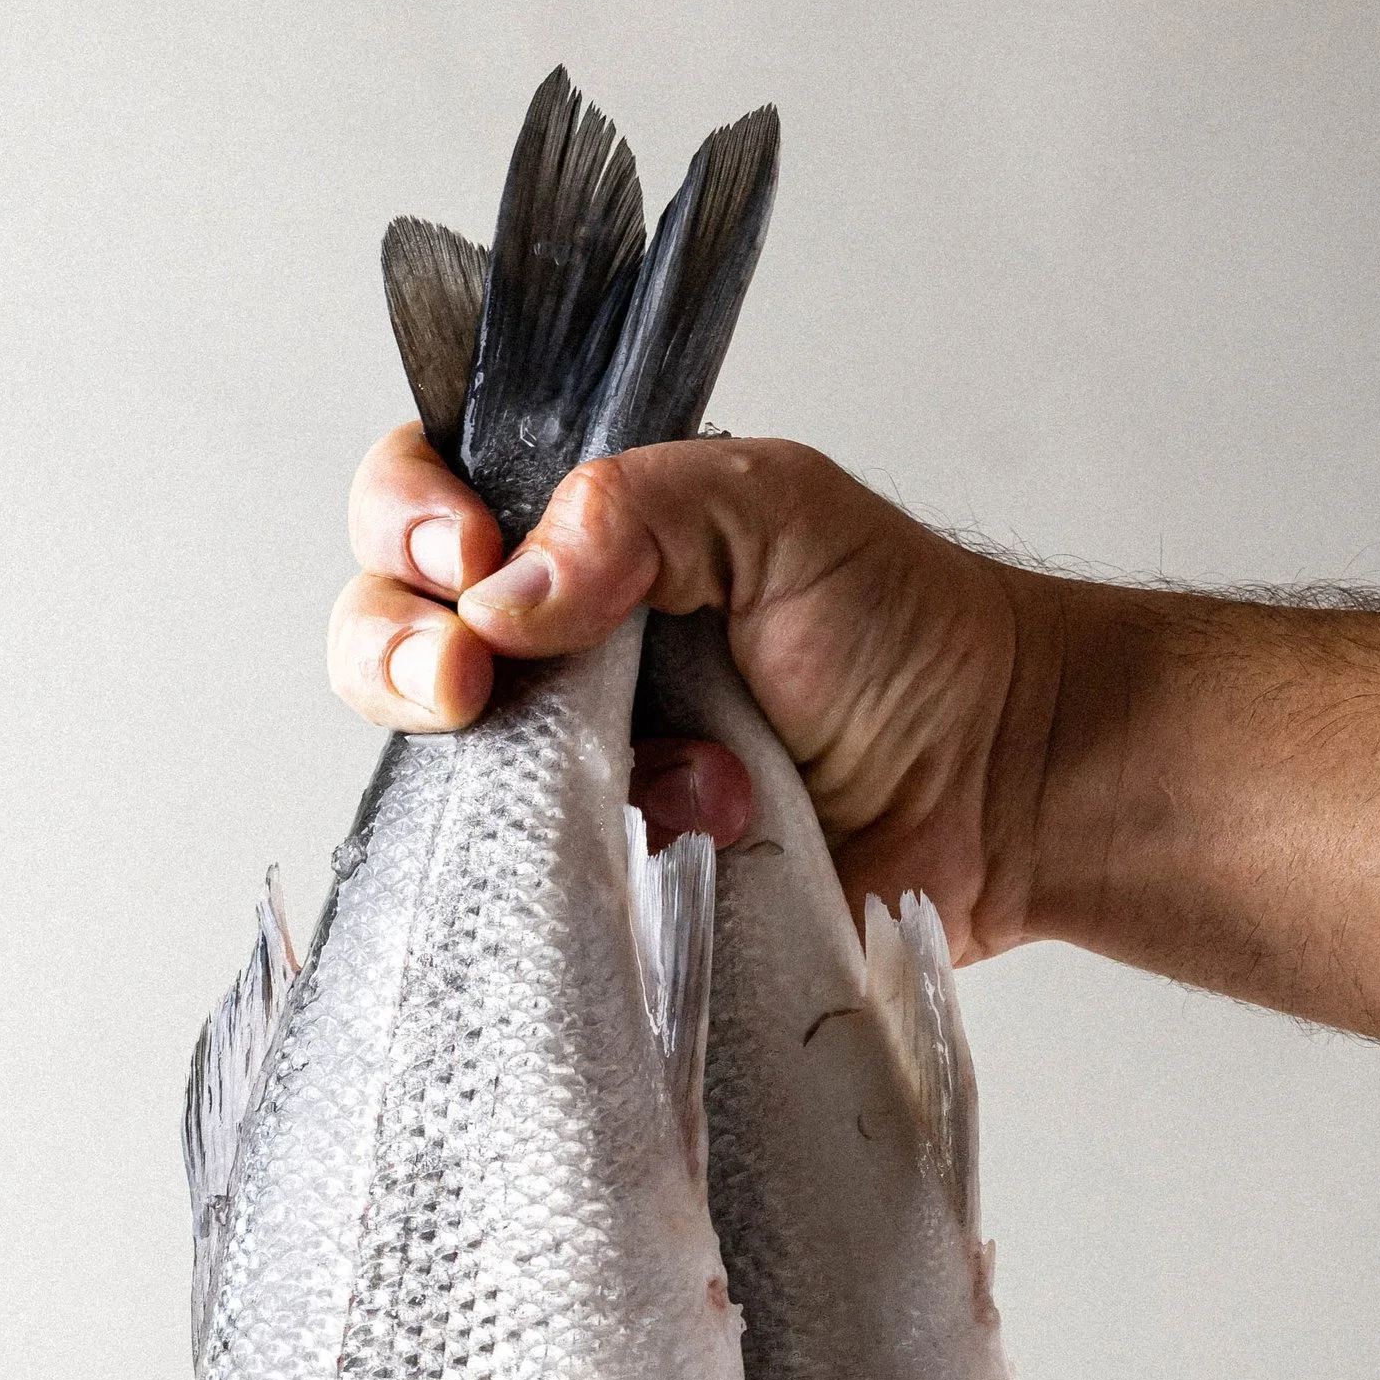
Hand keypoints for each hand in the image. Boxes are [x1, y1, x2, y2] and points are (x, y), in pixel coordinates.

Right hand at [327, 426, 1070, 957]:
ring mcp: (566, 769)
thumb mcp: (775, 510)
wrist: (995, 786)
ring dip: (507, 766)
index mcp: (577, 535)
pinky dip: (574, 860)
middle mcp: (550, 649)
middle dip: (393, 651)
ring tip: (623, 772)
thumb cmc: (906, 635)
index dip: (408, 524)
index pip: (420, 502)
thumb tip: (501, 596)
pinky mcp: (603, 874)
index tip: (468, 560)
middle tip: (465, 683)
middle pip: (384, 634)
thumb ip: (634, 512)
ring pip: (435, 769)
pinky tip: (676, 832)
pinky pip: (520, 877)